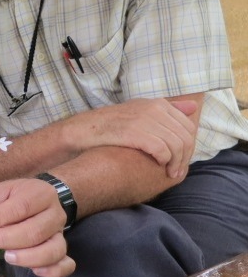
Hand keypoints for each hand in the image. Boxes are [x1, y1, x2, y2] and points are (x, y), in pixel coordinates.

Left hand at [0, 178, 74, 276]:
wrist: (39, 199)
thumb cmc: (16, 197)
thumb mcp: (0, 192)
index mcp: (40, 193)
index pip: (21, 207)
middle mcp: (55, 213)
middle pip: (35, 231)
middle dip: (7, 239)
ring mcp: (61, 233)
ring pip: (53, 250)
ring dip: (27, 257)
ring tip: (7, 256)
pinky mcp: (62, 250)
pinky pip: (65, 264)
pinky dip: (52, 271)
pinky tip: (35, 271)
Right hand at [66, 97, 197, 178]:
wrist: (83, 130)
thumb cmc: (112, 124)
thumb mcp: (140, 110)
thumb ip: (168, 109)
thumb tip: (193, 107)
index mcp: (158, 103)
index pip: (188, 127)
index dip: (189, 147)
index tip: (181, 160)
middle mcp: (154, 108)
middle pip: (185, 137)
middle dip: (185, 157)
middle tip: (177, 172)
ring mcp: (144, 119)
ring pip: (176, 145)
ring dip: (176, 162)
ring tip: (170, 173)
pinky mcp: (134, 132)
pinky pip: (162, 149)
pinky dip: (164, 160)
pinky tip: (158, 166)